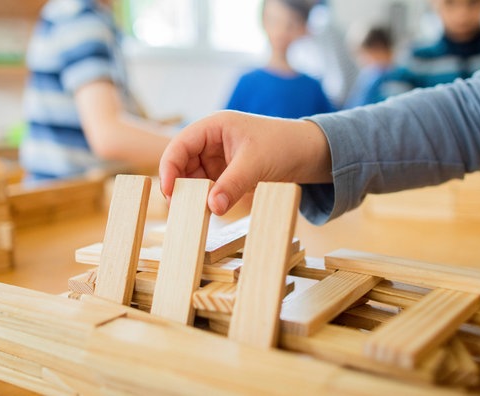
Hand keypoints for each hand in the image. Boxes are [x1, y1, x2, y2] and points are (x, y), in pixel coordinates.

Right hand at [159, 110, 331, 214]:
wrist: (310, 153)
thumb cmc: (284, 144)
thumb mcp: (256, 164)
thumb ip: (231, 185)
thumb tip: (211, 208)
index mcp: (213, 127)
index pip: (180, 145)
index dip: (169, 167)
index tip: (169, 191)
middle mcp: (212, 142)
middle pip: (182, 164)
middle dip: (180, 185)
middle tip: (180, 209)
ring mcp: (219, 159)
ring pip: (194, 179)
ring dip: (193, 195)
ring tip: (195, 213)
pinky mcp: (227, 175)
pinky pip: (209, 188)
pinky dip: (207, 199)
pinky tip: (209, 210)